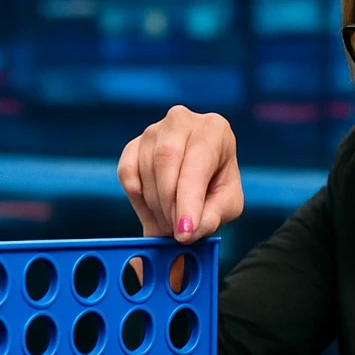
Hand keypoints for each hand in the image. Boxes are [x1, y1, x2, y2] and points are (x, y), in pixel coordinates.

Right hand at [117, 105, 241, 242]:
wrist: (201, 174)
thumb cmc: (217, 184)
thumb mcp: (227, 204)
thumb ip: (213, 217)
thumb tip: (188, 230)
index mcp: (213, 129)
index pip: (197, 163)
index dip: (189, 201)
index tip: (185, 232)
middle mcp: (181, 121)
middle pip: (166, 160)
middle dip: (169, 204)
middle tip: (176, 232)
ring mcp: (153, 131)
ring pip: (145, 168)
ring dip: (155, 205)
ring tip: (170, 223)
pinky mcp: (133, 145)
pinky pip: (127, 172)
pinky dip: (137, 197)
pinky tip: (153, 208)